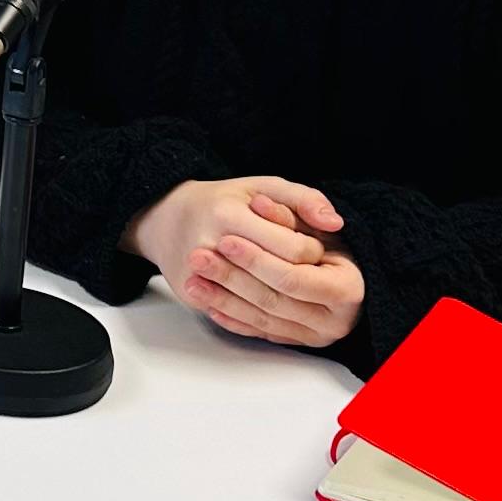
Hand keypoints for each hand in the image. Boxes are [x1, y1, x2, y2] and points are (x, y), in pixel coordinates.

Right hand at [132, 175, 364, 350]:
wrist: (166, 218)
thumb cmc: (222, 201)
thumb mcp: (263, 187)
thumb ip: (303, 199)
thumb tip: (335, 223)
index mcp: (228, 216)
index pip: (292, 249)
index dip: (314, 252)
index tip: (315, 248)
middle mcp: (208, 246)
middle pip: (276, 279)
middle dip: (302, 278)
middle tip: (307, 270)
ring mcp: (197, 274)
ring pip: (257, 303)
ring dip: (284, 300)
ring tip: (292, 287)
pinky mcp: (191, 293)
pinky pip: (234, 314)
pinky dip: (259, 313)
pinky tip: (272, 305)